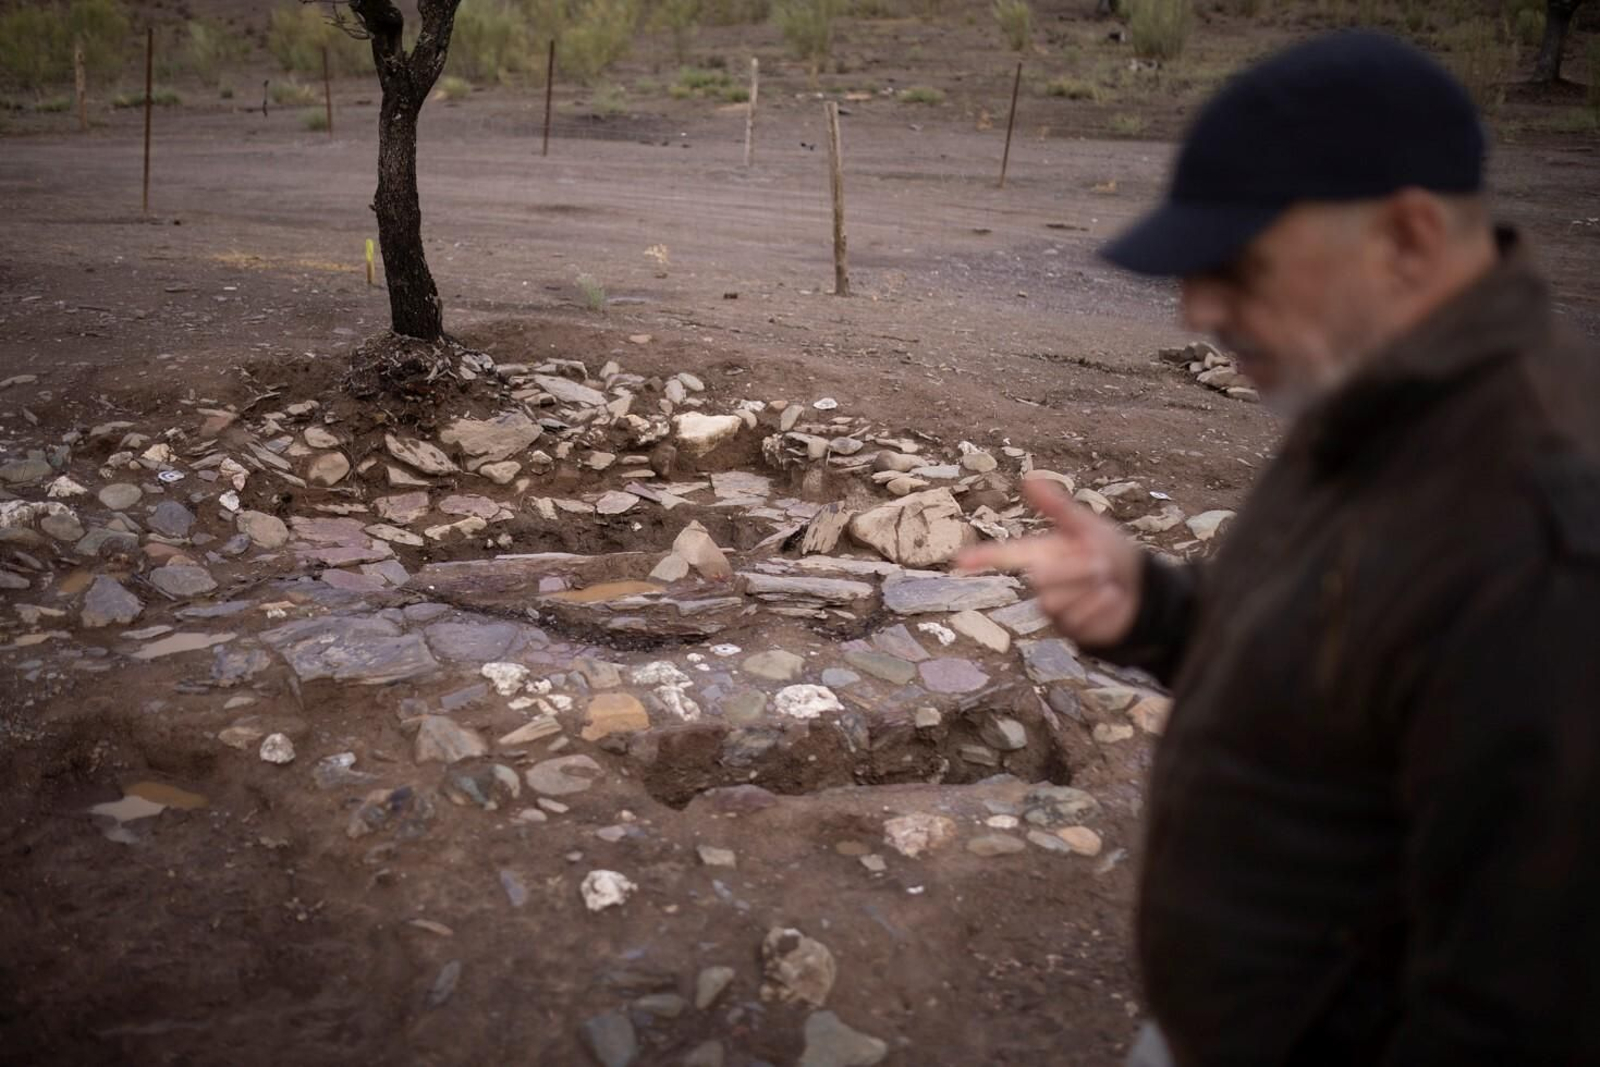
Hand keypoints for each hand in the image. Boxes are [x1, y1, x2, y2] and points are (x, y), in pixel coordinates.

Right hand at [955, 478, 1143, 647]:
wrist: (1144, 588)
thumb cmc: (1113, 553)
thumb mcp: (1088, 526)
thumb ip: (1058, 506)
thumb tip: (1028, 478)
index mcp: (1042, 554)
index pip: (1005, 556)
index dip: (981, 557)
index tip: (958, 560)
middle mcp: (1043, 582)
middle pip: (1041, 580)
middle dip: (1075, 570)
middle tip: (1100, 564)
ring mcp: (1056, 609)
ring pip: (1057, 602)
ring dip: (1090, 589)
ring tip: (1108, 584)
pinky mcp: (1072, 630)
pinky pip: (1077, 620)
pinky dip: (1101, 606)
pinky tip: (1113, 601)